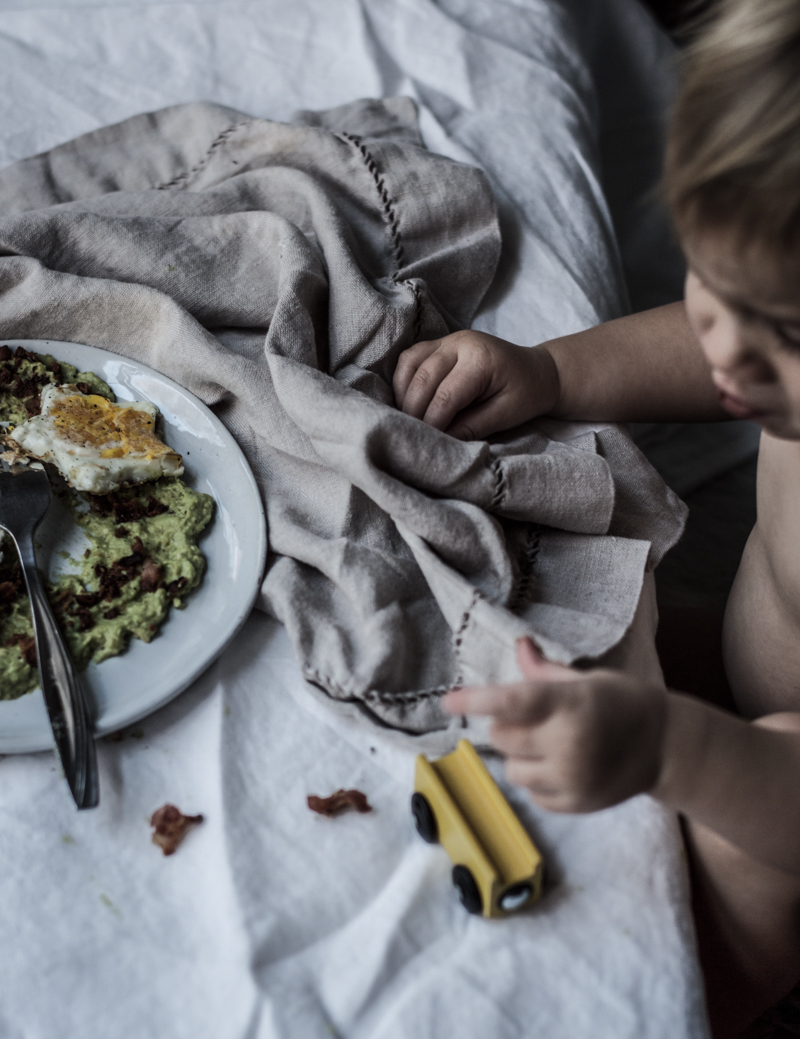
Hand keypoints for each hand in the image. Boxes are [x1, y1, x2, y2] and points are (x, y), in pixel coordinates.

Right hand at [392, 330, 559, 439]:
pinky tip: (407, 401)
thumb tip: (441, 441)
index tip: (427, 444)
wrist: (537, 371)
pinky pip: (411, 357)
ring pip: (411, 363)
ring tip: (408, 420)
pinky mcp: (440, 343)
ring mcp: (448, 339)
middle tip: (412, 436)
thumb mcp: (506, 415)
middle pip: (424, 377)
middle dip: (414, 410)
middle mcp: (461, 343)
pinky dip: (404, 379)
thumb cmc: (526, 394)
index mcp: (482, 359)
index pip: (447, 394)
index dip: (433, 422)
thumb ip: (473, 426)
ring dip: (404, 393)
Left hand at [443, 639, 666, 812]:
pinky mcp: (574, 804)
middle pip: (502, 737)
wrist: (664, 747)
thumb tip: (519, 645)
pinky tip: (562, 765)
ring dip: (520, 755)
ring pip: (511, 768)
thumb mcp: (586, 680)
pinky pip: (531, 792)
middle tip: (533, 719)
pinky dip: (537, 779)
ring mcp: (571, 779)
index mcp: (570, 704)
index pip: (513, 701)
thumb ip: (544, 671)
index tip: (449, 701)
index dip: (476, 700)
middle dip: (507, 726)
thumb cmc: (620, 702)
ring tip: (549, 744)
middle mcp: (569, 743)